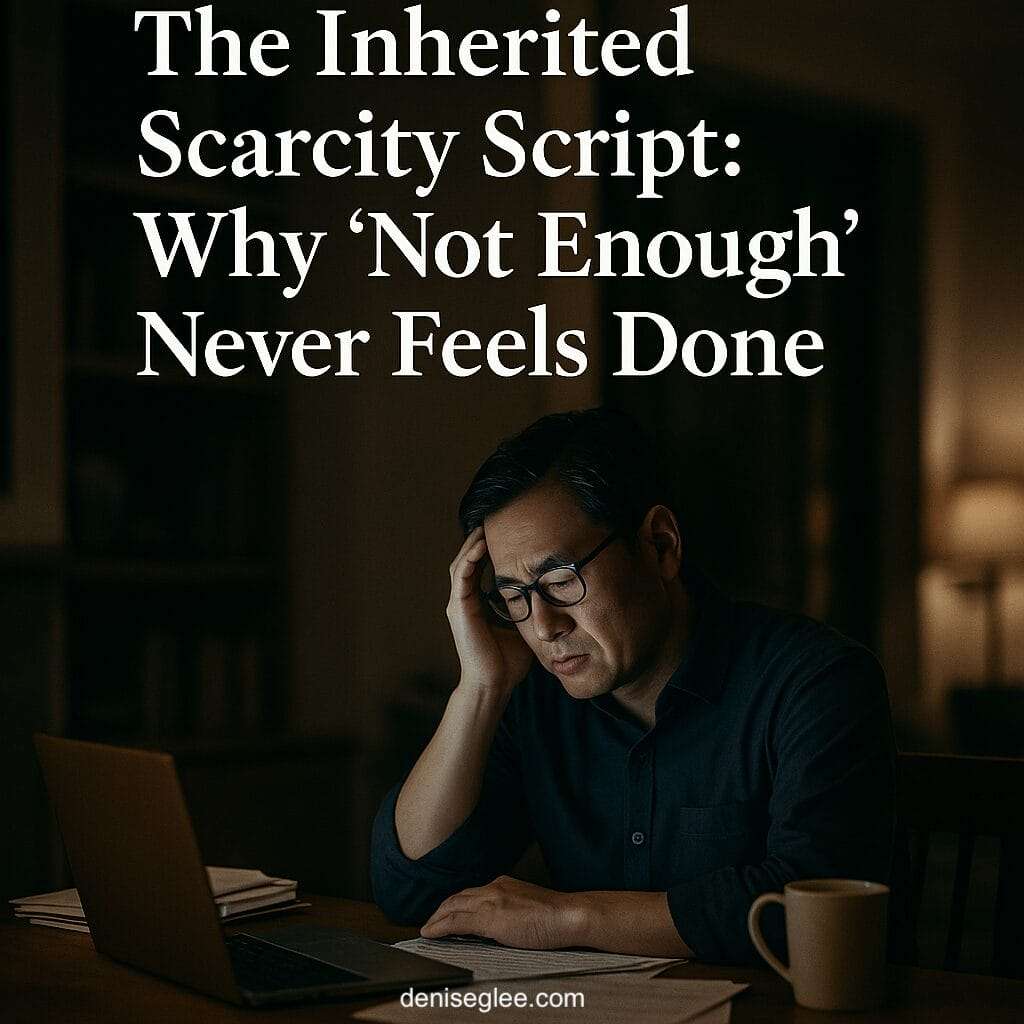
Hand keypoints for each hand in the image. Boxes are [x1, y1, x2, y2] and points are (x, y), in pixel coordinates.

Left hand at [420, 876, 583, 949]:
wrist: (568, 915)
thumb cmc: (556, 916)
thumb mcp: (527, 907)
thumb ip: (510, 910)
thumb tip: (501, 925)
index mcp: (503, 884)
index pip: (471, 893)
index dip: (455, 904)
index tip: (446, 913)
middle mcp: (494, 887)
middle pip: (458, 897)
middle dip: (441, 910)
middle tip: (430, 922)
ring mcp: (490, 900)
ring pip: (452, 907)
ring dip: (436, 918)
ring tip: (427, 929)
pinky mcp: (489, 917)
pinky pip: (456, 921)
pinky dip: (439, 927)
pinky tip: (430, 933)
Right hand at [447, 527, 533, 695]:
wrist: (494, 685)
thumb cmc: (507, 663)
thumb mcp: (521, 628)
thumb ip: (526, 611)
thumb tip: (549, 599)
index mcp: (475, 604)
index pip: (477, 568)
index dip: (487, 549)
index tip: (502, 532)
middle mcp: (463, 601)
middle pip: (466, 560)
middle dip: (477, 540)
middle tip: (491, 520)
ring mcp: (458, 605)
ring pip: (461, 563)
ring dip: (472, 544)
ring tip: (485, 526)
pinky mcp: (459, 609)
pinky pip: (462, 577)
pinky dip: (470, 559)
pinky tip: (481, 545)